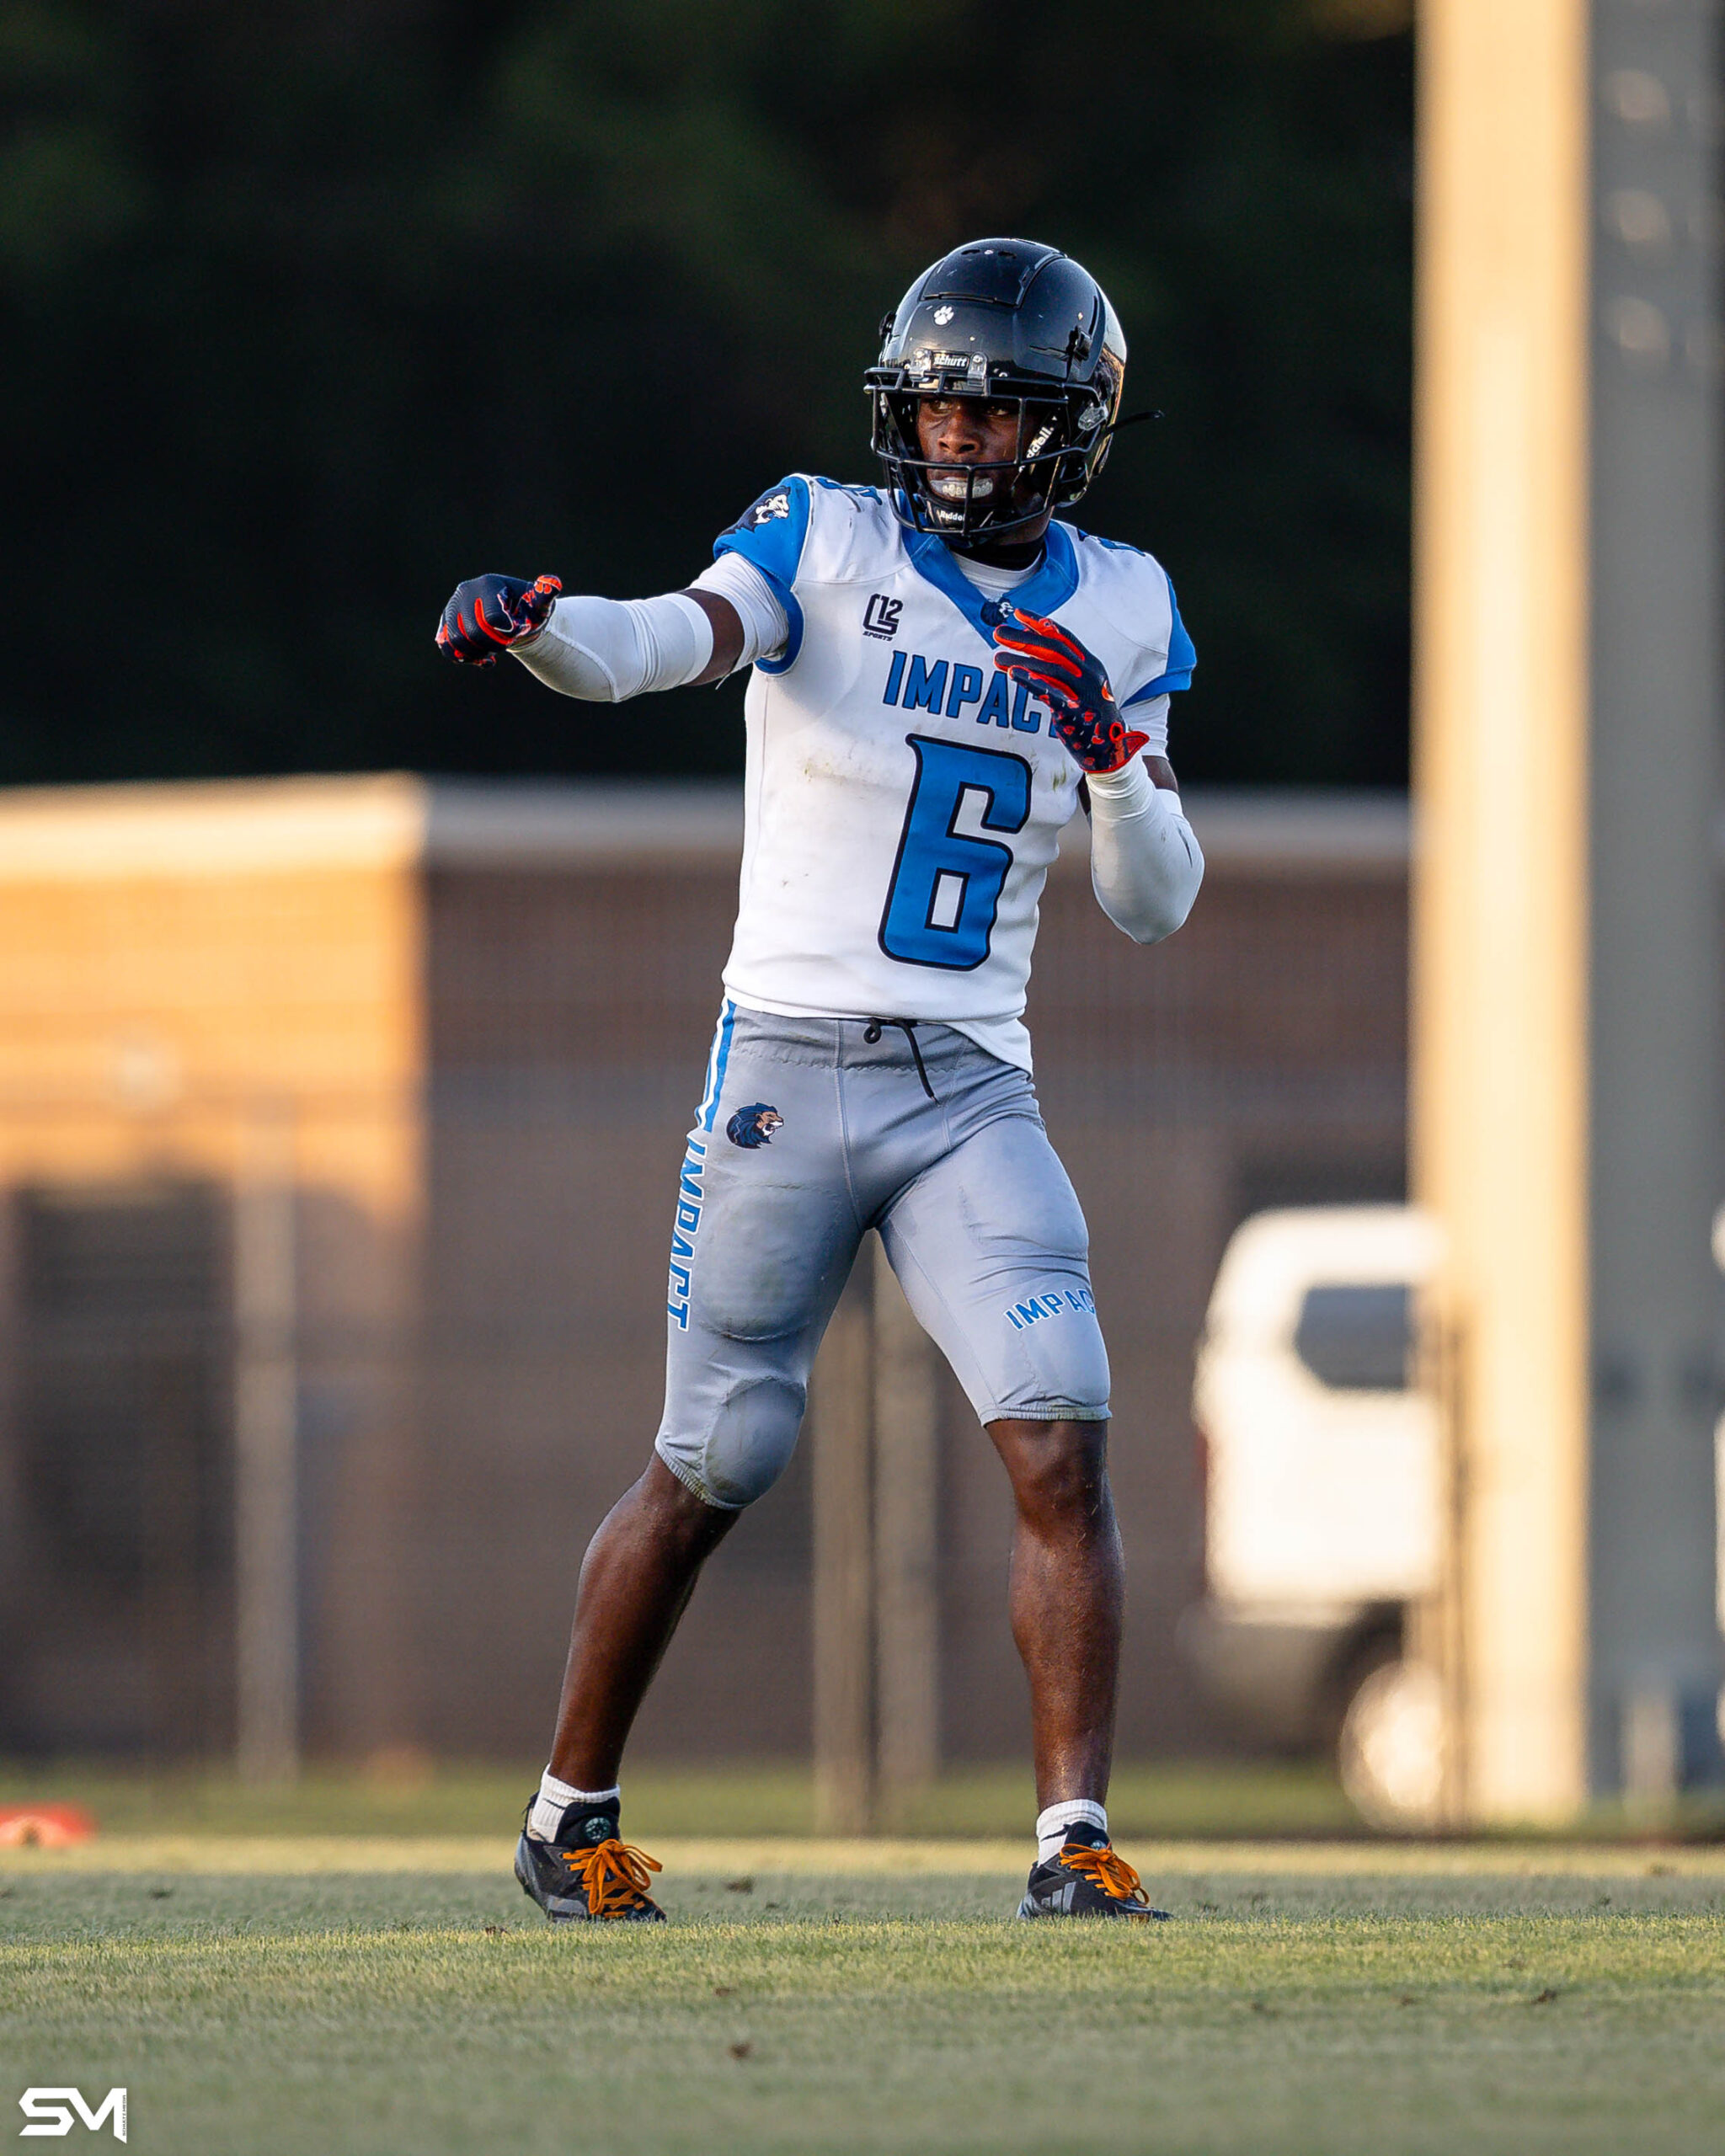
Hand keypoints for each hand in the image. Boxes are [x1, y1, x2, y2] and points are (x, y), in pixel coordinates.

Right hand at [436, 574, 560, 664]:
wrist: (512, 619)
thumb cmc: (527, 610)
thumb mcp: (539, 604)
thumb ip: (545, 595)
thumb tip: (554, 582)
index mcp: (488, 584)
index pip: (492, 619)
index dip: (508, 632)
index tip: (517, 630)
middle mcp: (465, 592)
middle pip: (473, 632)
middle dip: (494, 644)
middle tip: (506, 642)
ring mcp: (452, 607)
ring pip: (457, 641)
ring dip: (478, 652)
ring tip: (493, 651)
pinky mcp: (445, 623)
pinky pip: (447, 647)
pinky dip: (465, 659)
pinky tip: (482, 659)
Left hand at [990, 602, 1147, 774]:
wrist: (1109, 750)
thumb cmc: (1090, 715)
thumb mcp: (1080, 686)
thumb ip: (1059, 670)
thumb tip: (1029, 651)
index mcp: (1090, 665)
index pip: (1063, 637)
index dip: (1040, 623)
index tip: (1018, 613)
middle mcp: (1089, 675)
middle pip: (1054, 649)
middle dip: (1024, 638)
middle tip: (998, 632)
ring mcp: (1083, 693)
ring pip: (1050, 669)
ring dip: (1021, 660)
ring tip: (997, 657)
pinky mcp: (1074, 713)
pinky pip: (1050, 694)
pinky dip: (1031, 681)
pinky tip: (1013, 674)